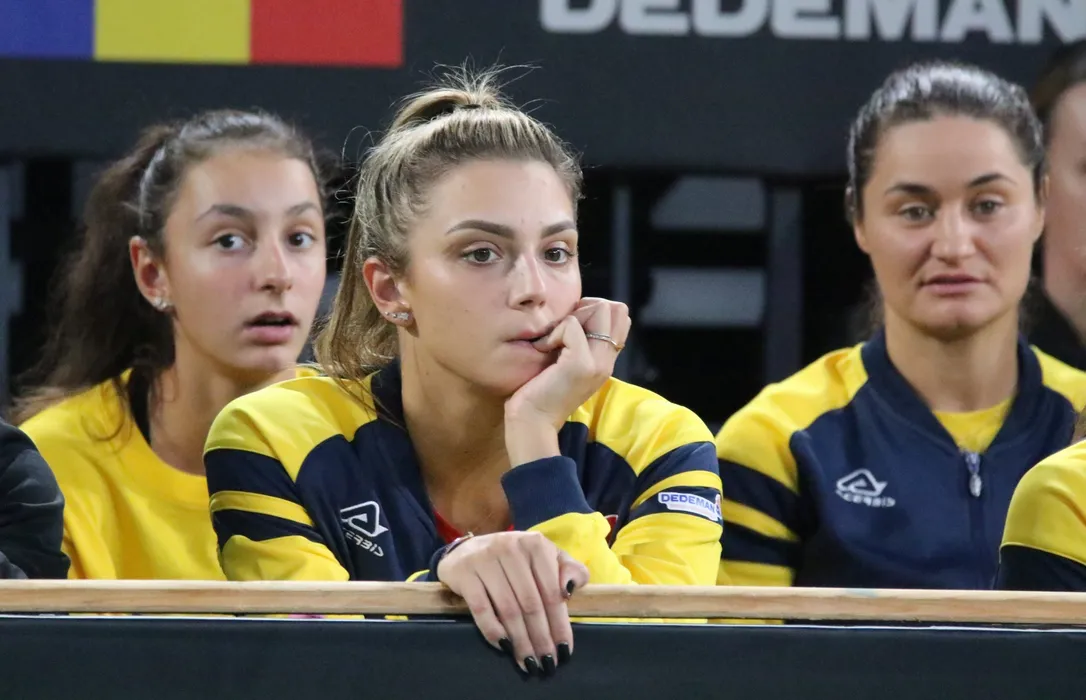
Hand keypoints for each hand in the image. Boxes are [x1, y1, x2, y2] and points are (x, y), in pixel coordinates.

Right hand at [436, 531, 589, 677]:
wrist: (467, 550)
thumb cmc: (514, 559)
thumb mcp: (545, 556)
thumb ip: (569, 569)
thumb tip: (570, 590)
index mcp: (535, 545)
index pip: (551, 591)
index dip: (559, 624)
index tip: (564, 649)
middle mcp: (511, 548)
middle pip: (530, 604)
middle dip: (541, 638)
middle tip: (547, 662)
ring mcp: (485, 560)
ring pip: (508, 609)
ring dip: (520, 641)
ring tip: (528, 662)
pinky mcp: (464, 573)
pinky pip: (481, 609)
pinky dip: (493, 631)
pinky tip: (504, 648)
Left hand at [504, 298, 630, 459]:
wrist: (531, 423)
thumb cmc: (539, 393)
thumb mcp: (565, 363)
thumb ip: (578, 342)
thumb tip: (575, 311)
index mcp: (606, 360)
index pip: (619, 316)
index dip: (593, 311)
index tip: (569, 328)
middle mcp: (608, 361)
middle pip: (615, 309)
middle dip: (584, 310)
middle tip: (560, 333)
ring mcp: (598, 363)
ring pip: (600, 310)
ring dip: (569, 319)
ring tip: (552, 342)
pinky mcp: (581, 364)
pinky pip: (571, 325)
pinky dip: (553, 332)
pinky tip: (543, 350)